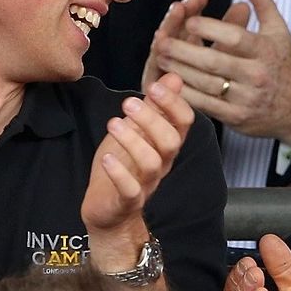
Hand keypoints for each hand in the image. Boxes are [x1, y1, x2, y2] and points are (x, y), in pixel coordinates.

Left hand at [81, 73, 193, 235]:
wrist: (109, 211)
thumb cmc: (124, 167)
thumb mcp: (137, 131)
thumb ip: (155, 107)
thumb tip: (174, 78)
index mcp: (165, 145)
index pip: (183, 123)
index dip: (174, 103)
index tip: (155, 86)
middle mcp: (161, 164)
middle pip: (171, 142)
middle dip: (153, 119)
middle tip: (130, 103)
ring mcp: (146, 183)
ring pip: (152, 163)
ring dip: (133, 140)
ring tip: (113, 123)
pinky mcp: (127, 200)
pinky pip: (130, 189)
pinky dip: (119, 173)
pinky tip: (107, 158)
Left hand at [149, 0, 290, 144]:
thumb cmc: (284, 63)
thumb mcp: (278, 30)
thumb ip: (262, 0)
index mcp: (265, 51)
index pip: (233, 37)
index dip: (209, 28)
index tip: (188, 20)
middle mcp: (256, 75)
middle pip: (214, 62)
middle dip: (184, 51)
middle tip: (162, 41)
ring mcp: (246, 99)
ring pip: (206, 84)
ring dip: (179, 71)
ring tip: (160, 59)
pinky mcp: (237, 118)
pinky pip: (207, 106)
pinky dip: (187, 95)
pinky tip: (172, 83)